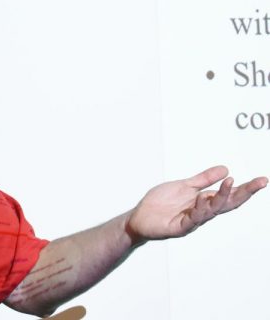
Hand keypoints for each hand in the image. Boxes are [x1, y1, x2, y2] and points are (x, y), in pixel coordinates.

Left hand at [127, 165, 266, 242]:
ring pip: (212, 211)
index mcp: (204, 201)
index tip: (262, 180)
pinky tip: (203, 200)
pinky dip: (199, 210)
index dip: (246, 188)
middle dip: (244, 193)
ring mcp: (192, 221)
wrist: (139, 217)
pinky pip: (192, 219)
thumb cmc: (161, 203)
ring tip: (230, 183)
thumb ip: (203, 179)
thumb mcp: (184, 186)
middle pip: (227, 203)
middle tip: (260, 182)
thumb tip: (226, 169)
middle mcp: (202, 212)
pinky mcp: (178, 227)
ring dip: (221, 197)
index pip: (229, 195)